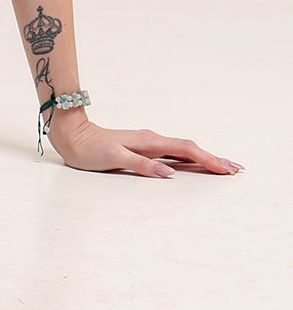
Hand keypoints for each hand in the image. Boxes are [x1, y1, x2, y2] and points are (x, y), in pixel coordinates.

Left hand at [49, 116, 243, 176]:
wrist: (73, 136)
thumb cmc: (90, 149)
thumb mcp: (114, 157)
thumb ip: (141, 165)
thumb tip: (168, 173)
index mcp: (148, 142)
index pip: (185, 151)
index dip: (207, 160)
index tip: (225, 168)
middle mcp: (152, 141)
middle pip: (189, 149)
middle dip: (213, 159)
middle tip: (235, 169)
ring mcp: (149, 144)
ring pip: (183, 151)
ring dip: (204, 159)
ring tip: (223, 167)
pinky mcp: (143, 149)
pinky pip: (173, 154)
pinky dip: (188, 159)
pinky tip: (195, 165)